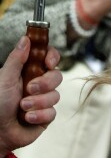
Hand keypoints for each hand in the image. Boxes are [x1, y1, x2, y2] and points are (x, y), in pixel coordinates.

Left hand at [0, 36, 61, 157]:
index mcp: (27, 71)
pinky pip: (52, 112)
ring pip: (55, 96)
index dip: (52, 57)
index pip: (47, 57)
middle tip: (30, 89)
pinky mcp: (47, 116)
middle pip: (57, 76)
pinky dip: (38, 115)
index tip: (47, 63)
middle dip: (45, 83)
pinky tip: (27, 118)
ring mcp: (43, 100)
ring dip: (37, 102)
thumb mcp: (5, 78)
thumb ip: (16, 59)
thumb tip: (26, 39)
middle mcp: (38, 84)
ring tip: (22, 107)